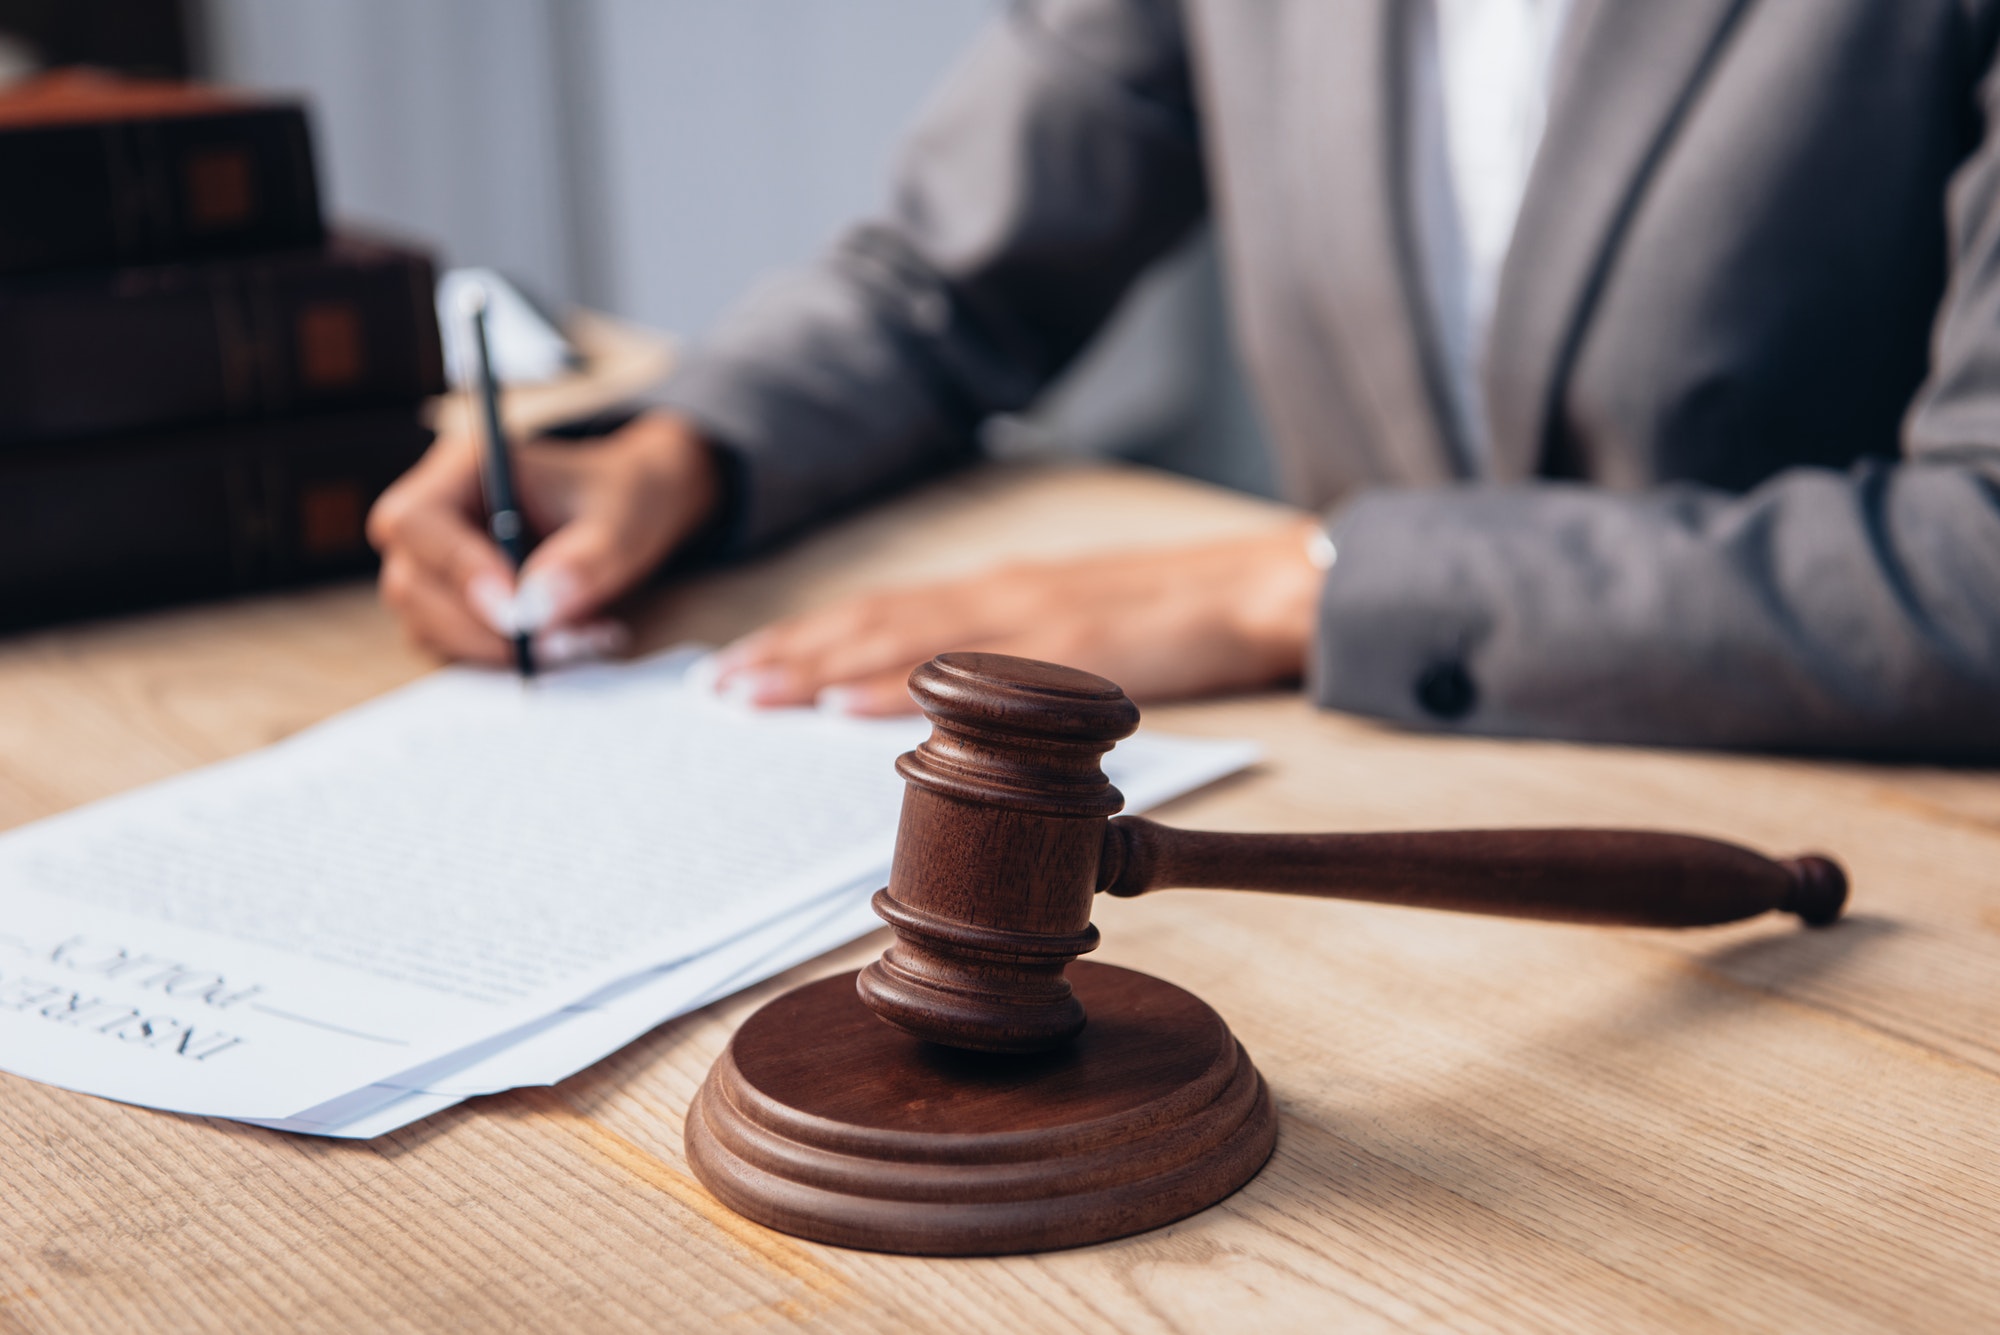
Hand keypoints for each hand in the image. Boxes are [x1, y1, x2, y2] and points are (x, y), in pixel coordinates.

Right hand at [366, 410, 719, 665]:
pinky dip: (499, 657)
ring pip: (424, 622)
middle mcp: (435, 512)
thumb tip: (534, 611)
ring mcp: (435, 562)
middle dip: (477, 626)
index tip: (515, 611)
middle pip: (409, 581)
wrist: (629, 509)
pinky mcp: (450, 604)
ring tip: (570, 642)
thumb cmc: (620, 498)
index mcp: (464, 468)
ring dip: (492, 648)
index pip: (417, 521)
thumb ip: (583, 562)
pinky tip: (558, 645)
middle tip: (553, 645)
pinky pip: (450, 645)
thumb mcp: (621, 522)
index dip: (458, 571)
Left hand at [711, 518, 1324, 713]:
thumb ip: (1016, 667)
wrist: (1263, 584)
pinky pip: (968, 674)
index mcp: (1000, 598)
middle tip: (718, 686)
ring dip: (820, 665)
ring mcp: (1031, 620)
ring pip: (902, 641)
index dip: (811, 637)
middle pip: (872, 622)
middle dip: (791, 653)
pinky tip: (849, 704)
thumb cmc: (1176, 617)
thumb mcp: (1080, 635)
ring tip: (754, 692)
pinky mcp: (1068, 644)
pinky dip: (901, 684)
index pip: (884, 614)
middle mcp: (1000, 597)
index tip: (747, 664)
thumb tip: (947, 705)